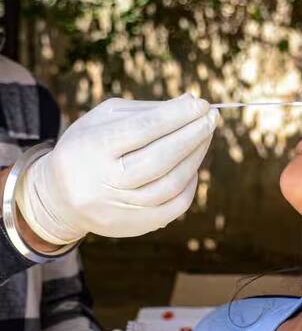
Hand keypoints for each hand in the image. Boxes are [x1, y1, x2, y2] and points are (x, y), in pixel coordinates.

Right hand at [15, 93, 218, 243]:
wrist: (59, 197)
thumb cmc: (89, 148)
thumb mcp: (104, 120)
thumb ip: (147, 111)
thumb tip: (191, 103)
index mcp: (91, 148)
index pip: (143, 130)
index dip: (177, 115)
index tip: (201, 103)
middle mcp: (103, 182)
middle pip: (161, 158)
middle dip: (193, 135)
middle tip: (212, 117)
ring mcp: (118, 208)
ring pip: (171, 184)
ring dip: (196, 157)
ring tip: (206, 136)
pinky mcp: (133, 227)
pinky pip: (174, 206)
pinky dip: (190, 184)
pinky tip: (194, 166)